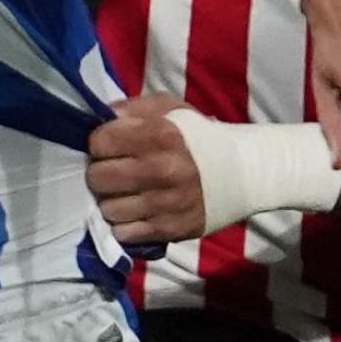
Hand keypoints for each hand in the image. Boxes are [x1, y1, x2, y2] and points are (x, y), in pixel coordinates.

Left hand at [86, 94, 204, 244]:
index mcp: (160, 134)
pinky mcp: (170, 230)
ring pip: (108, 209)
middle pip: (98, 178)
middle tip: (112, 171)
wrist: (242, 173)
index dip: (99, 143)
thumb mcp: (171, 109)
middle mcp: (162, 169)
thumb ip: (134, 108)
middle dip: (99, 173)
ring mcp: (166, 203)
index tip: (108, 146)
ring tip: (123, 193)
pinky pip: (125, 233)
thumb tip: (102, 117)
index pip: (100, 142)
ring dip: (110, 201)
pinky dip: (124, 223)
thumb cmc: (198, 136)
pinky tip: (134, 212)